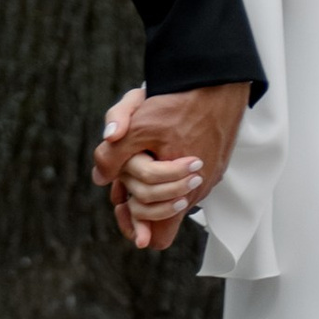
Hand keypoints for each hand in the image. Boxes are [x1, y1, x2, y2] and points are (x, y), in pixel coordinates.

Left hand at [92, 79, 251, 254]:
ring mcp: (209, 177)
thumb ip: (113, 155)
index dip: (135, 226)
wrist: (218, 82)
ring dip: (152, 182)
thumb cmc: (179, 104)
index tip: (122, 203)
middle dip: (138, 198)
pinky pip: (186, 178)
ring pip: (174, 195)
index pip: (158, 236)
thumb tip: (100, 177)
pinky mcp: (215, 162)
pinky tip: (159, 147)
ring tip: (140, 157)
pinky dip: (169, 169)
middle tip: (124, 177)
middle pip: (161, 216)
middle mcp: (198, 190)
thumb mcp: (138, 126)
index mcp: (180, 191)